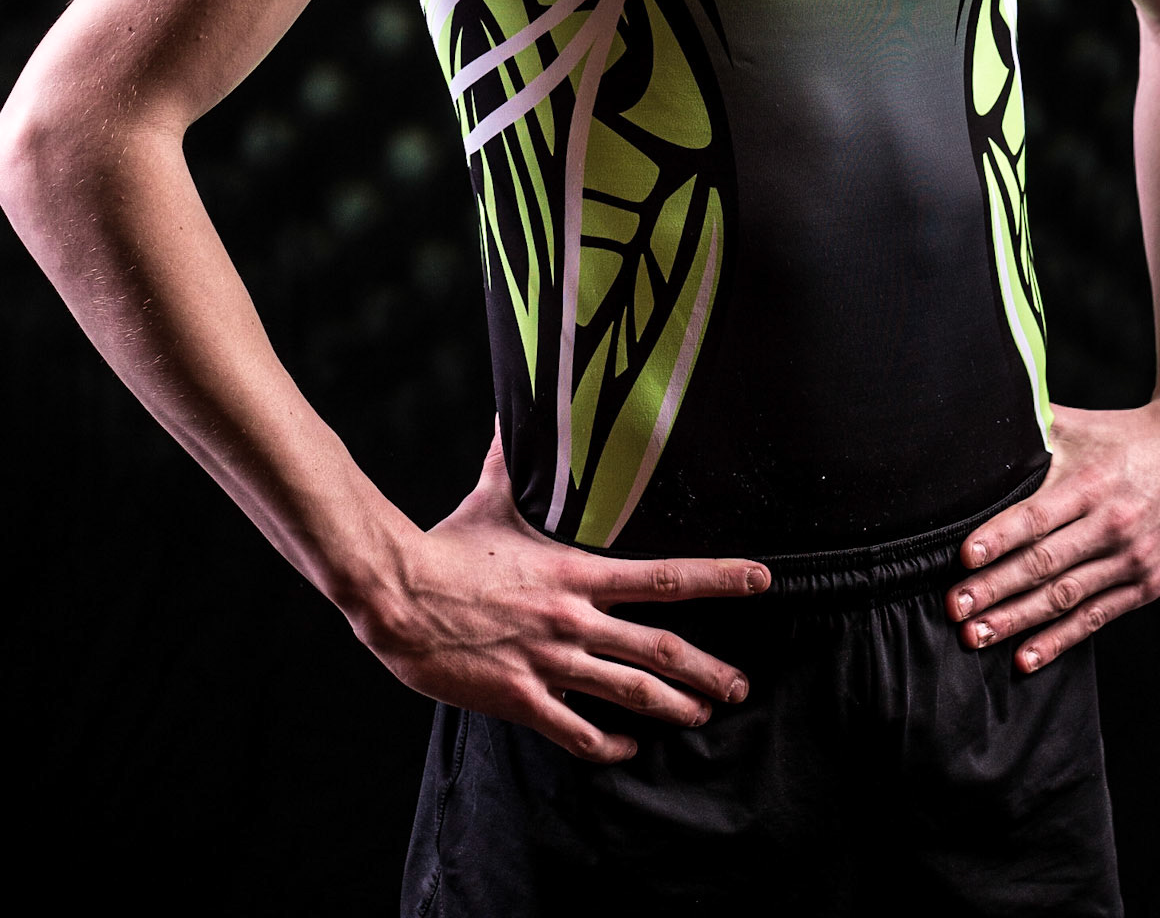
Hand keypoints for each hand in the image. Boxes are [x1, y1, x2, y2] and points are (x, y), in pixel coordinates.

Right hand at [351, 424, 769, 761]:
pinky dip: (609, 745)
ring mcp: (549, 663)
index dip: (719, 579)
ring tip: (702, 713)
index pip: (665, 577)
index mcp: (577, 573)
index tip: (760, 580)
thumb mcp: (492, 497)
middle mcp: (573, 621)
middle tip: (739, 684)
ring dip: (673, 706)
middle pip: (660, 648)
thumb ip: (511, 458)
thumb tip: (514, 410)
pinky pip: (576, 732)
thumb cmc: (446, 546)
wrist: (398, 594)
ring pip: (629, 693)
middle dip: (707, 669)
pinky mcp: (520, 698)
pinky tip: (628, 748)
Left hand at [946, 397, 1159, 672]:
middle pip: (1045, 563)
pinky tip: (1026, 656)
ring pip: (1065, 597)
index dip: (999, 538)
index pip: (1038, 516)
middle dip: (995, 589)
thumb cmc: (1126, 436)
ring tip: (978, 635)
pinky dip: (1059, 640)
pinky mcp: (1147, 584)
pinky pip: (1096, 618)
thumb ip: (1031, 430)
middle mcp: (1113, 524)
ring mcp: (1133, 559)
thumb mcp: (1080, 427)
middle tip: (955, 608)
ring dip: (1018, 620)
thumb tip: (977, 424)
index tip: (965, 558)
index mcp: (1092, 482)